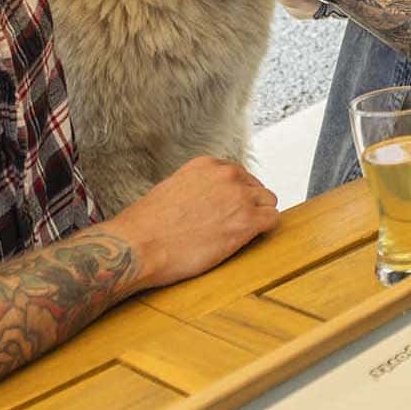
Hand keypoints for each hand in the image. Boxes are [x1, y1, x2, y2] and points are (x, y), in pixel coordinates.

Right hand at [102, 155, 277, 291]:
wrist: (139, 245)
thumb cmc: (147, 226)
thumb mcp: (172, 190)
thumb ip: (197, 189)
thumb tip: (208, 201)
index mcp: (207, 164)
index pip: (238, 175)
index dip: (235, 196)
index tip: (228, 210)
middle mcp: (227, 174)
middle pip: (256, 188)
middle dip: (248, 206)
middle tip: (232, 226)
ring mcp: (240, 197)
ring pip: (268, 202)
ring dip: (258, 218)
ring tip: (239, 235)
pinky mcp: (247, 222)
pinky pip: (272, 220)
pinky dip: (264, 231)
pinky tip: (247, 241)